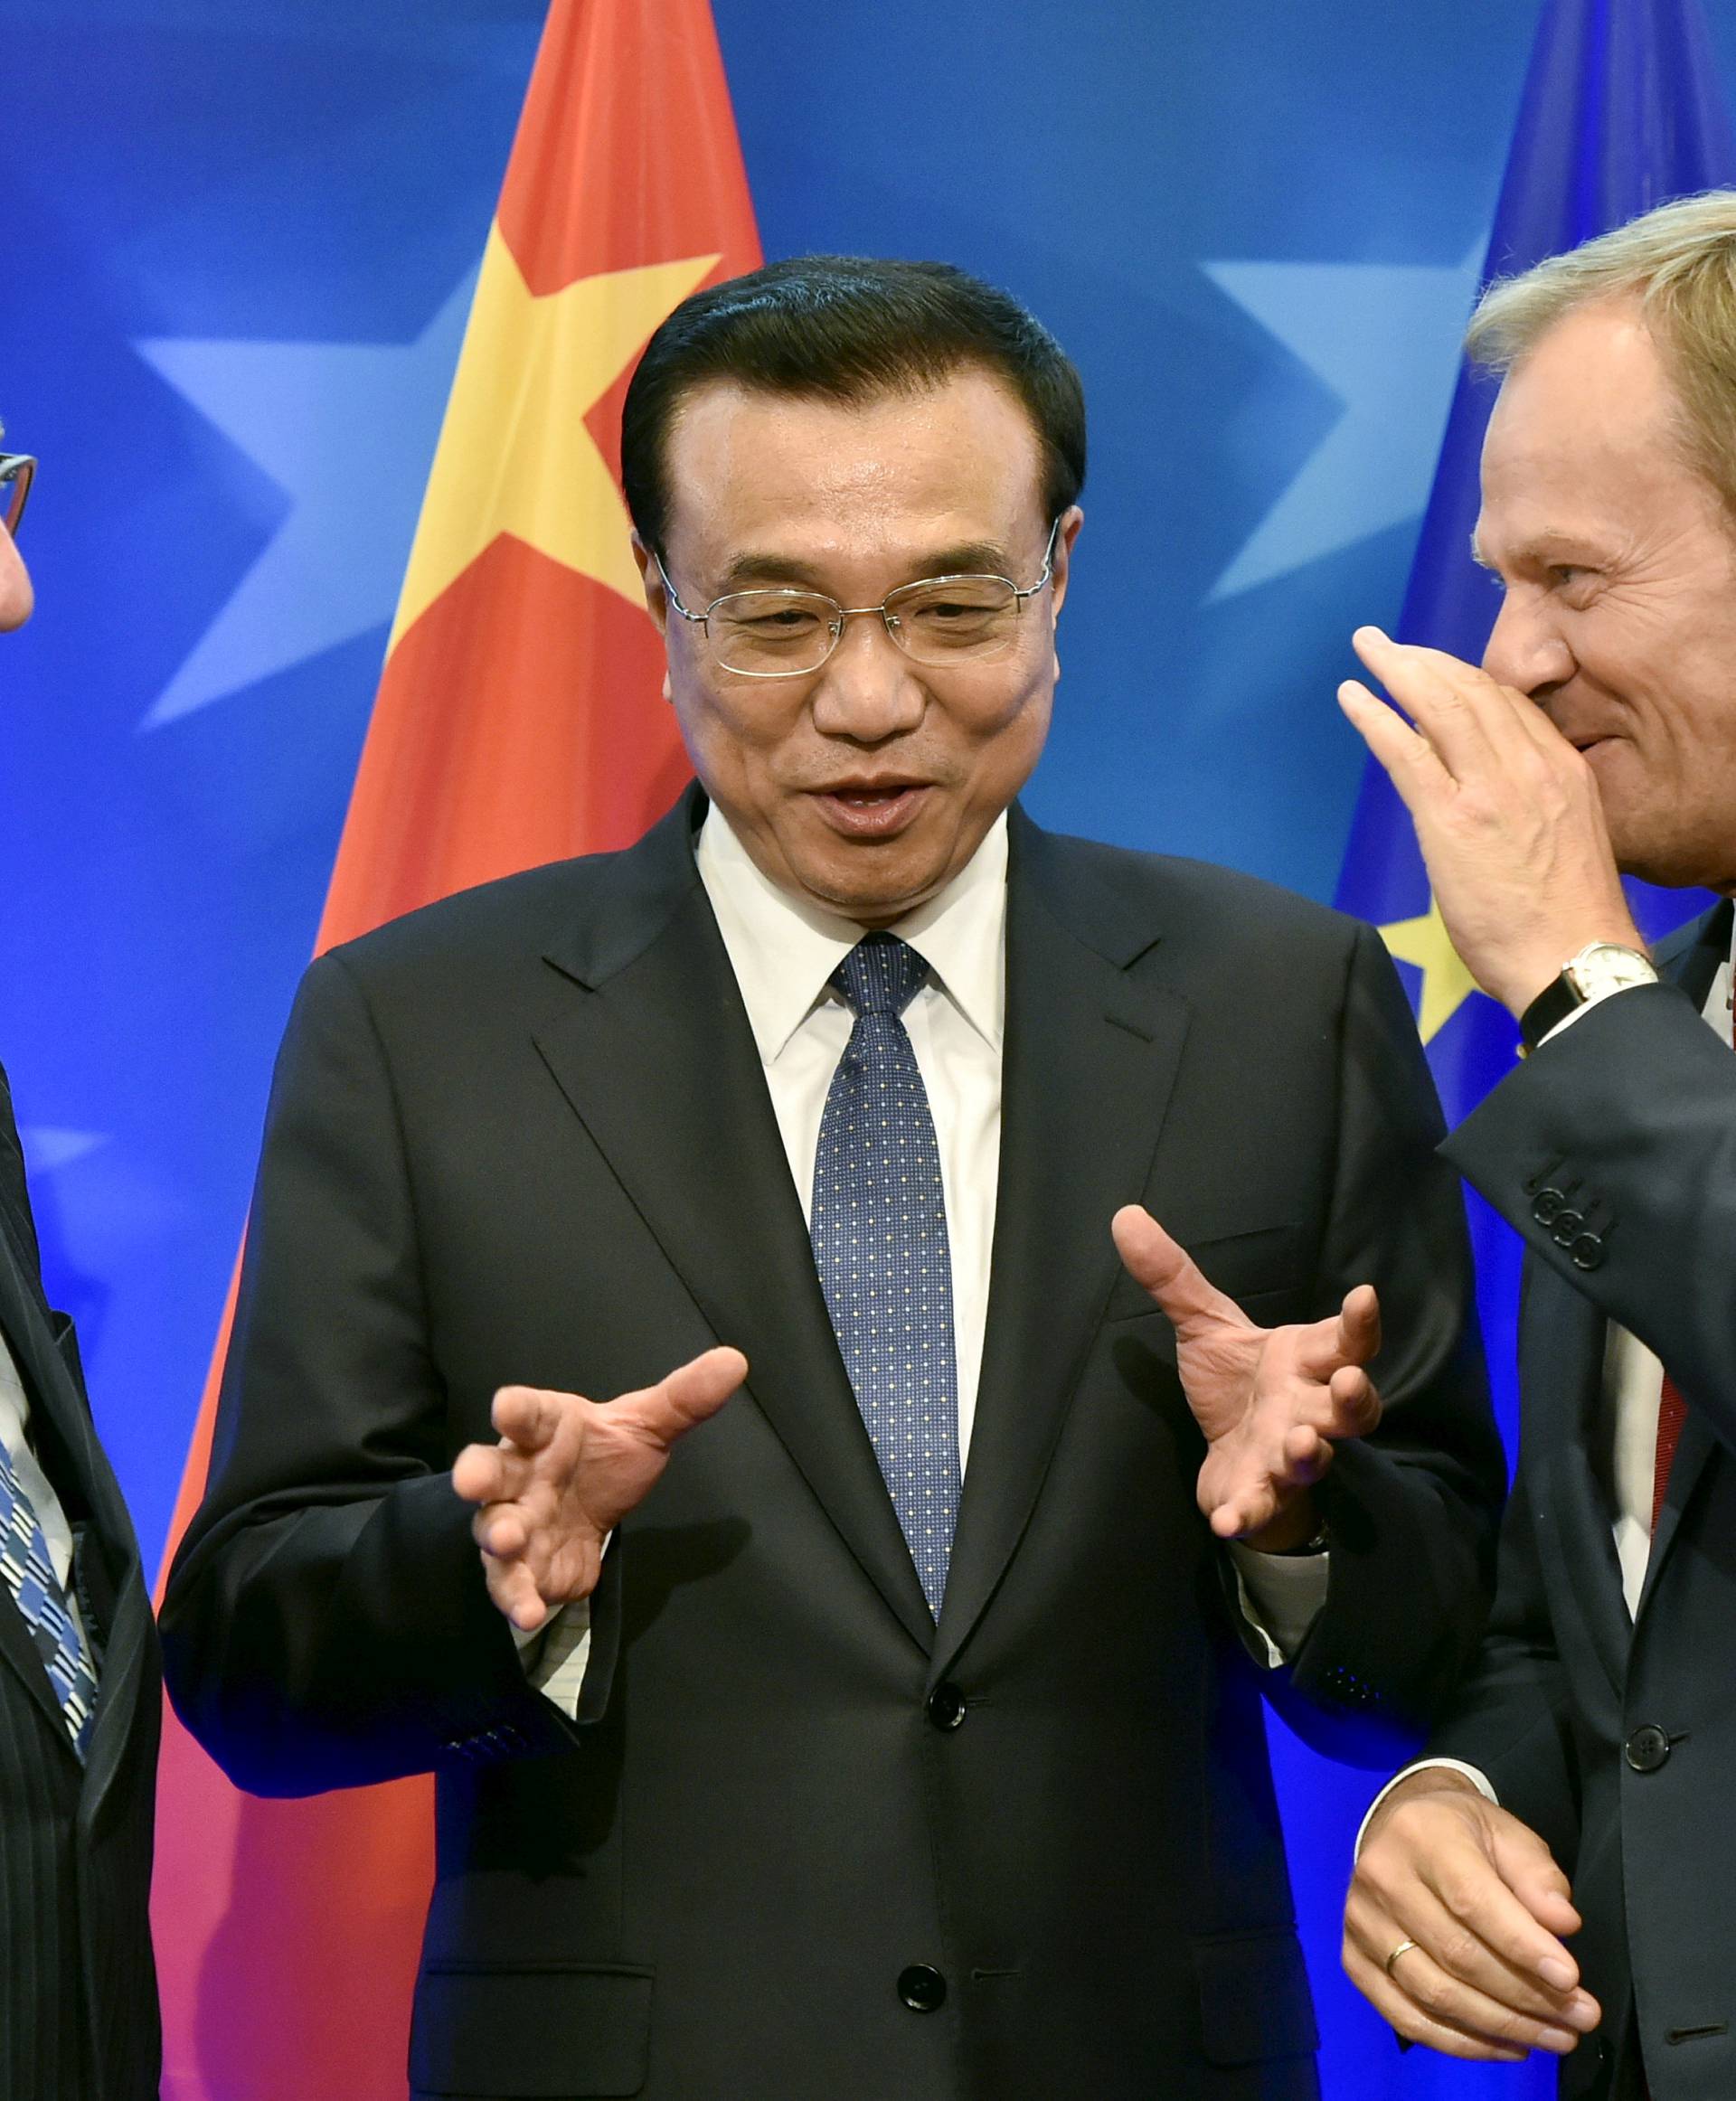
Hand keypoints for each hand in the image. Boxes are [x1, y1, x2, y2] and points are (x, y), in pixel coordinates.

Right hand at [452, 1345, 746, 1630]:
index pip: (526, 1412)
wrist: (589, 1507)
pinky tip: (529, 1613)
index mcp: (545, 1428)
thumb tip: (735, 1361)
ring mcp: (516, 1522)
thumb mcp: (646, 1426)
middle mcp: (520, 1473)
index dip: (515, 1409)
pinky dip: (517, 1598)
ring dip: (498, 1538)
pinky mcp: (526, 1568)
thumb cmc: (604, 1455)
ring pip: (494, 1529)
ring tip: (508, 1543)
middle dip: (477, 1474)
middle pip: (489, 1469)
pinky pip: (513, 1584)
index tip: (506, 1408)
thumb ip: (684, 1399)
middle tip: (473, 1481)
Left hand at [1111, 1205, 1381, 1547]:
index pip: (1343, 1341)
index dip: (1359, 1323)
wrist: (1231, 1455)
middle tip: (1348, 1383)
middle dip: (1354, 1398)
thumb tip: (1125, 1216)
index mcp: (1303, 1362)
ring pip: (1314, 1458)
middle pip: (1350, 1408)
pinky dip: (1246, 1513)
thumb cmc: (1236, 1383)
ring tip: (1299, 1447)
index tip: (1365, 1296)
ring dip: (1309, 1454)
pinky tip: (1227, 1520)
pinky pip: (1258, 1506)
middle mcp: (1306, 1410)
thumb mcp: (1205, 1326)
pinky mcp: (1258, 1494)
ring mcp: (1286, 1457)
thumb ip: (1174, 1277)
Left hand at [1338, 625, 1642, 1014]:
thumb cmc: (1571, 920)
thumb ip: (1531, 806)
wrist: (1575, 960)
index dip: (1466, 681)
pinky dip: (1374, 715)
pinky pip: (1405, 749)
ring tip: (1368, 648)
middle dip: (1427, 659)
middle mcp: (1530, 766)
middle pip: (1472, 690)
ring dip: (1397, 668)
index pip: (1511, 705)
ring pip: (1439, 704)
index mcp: (1563, 770)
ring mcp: (1490, 788)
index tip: (1437, 672)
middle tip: (1392, 645)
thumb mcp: (1569, 840)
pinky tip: (1352, 696)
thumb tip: (1487, 795)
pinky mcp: (1451, 817)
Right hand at [1345, 1770, 1601, 2059]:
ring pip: (1434, 1994)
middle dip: (1526, 1997)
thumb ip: (1537, 1876)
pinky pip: (1406, 2017)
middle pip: (1457, 1955)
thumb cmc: (1464, 1831)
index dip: (1523, 1946)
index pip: (1472, 1901)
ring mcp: (1360, 1922)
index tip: (1571, 1980)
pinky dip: (1461, 2043)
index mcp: (1422, 1836)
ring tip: (1555, 2038)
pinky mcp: (1354, 1959)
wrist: (1401, 1824)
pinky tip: (1507, 2046)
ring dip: (1501, 2027)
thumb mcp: (1508, 1834)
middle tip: (1579, 2018)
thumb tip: (1562, 1924)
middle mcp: (1382, 1878)